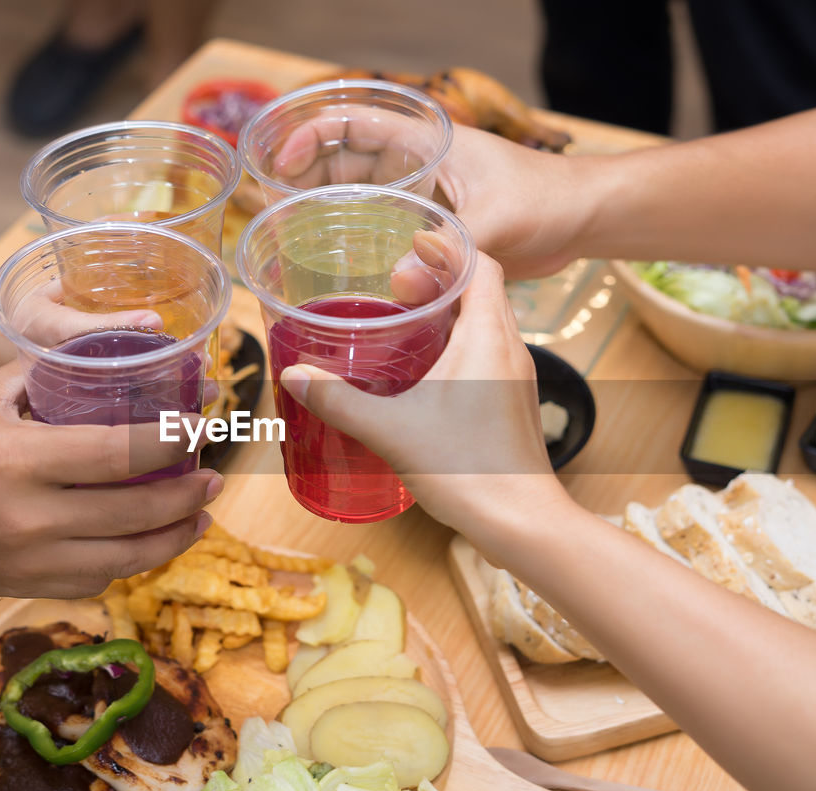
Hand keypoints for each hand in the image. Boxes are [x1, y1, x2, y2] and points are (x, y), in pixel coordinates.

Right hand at [0, 362, 219, 597]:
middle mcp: (28, 518)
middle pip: (135, 513)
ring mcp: (27, 561)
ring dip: (172, 539)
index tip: (200, 427)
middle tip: (214, 479)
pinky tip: (144, 542)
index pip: (119, 453)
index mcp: (18, 460)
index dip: (171, 440)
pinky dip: (126, 561)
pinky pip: (94, 580)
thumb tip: (104, 357)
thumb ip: (41, 378)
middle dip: (187, 496)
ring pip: (124, 559)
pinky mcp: (22, 587)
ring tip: (199, 517)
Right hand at [275, 120, 593, 278]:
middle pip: (350, 163)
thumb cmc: (549, 200)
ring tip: (295, 240)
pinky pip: (388, 233)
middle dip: (310, 179)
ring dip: (333, 214)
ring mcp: (427, 199)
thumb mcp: (496, 222)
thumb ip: (450, 251)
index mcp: (428, 144)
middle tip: (274, 208)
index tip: (285, 164)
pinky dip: (364, 245)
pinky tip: (343, 272)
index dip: (313, 136)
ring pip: (367, 200)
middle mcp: (421, 168)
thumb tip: (401, 285)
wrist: (584, 220)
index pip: (356, 124)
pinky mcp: (438, 231)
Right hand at [277, 252, 572, 529]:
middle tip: (396, 284)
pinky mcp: (515, 403)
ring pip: (488, 322)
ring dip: (452, 312)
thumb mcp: (390, 430)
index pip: (481, 262)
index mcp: (488, 335)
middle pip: (483, 289)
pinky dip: (461, 343)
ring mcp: (517, 377)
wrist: (521, 522)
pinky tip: (426, 370)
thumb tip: (295, 375)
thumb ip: (339, 400)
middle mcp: (511, 348)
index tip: (411, 244)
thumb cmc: (467, 469)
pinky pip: (491, 353)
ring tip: (406, 320)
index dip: (448, 245)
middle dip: (442, 278)